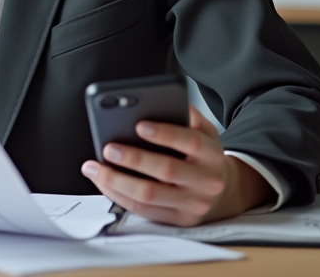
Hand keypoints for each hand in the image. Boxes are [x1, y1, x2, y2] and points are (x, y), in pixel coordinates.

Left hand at [79, 105, 273, 225]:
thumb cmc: (204, 156)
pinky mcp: (176, 220)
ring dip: (116, 181)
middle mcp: (206, 182)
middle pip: (167, 171)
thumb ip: (187, 116)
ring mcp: (191, 205)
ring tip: (94, 167)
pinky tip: (102, 181)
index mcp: (212, 155)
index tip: (139, 124)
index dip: (165, 133)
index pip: (191, 142)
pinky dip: (117, 195)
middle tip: (108, 148)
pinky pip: (142, 210)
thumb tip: (162, 99)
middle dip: (134, 159)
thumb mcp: (205, 132)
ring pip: (149, 195)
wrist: (225, 193)